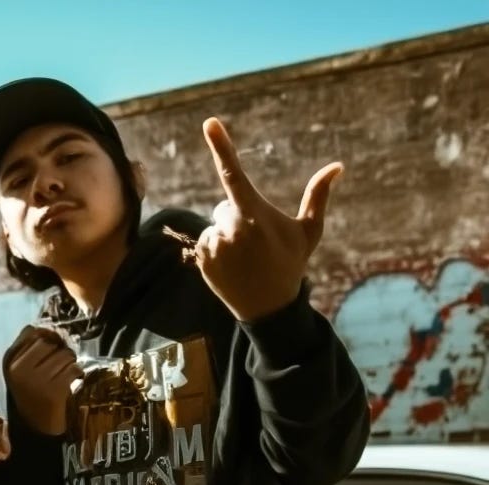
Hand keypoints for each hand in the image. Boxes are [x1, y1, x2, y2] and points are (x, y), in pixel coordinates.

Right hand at [5, 326, 82, 435]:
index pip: (31, 332)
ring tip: (66, 373)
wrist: (37, 428)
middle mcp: (19, 369)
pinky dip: (78, 372)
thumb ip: (30, 347)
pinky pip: (73, 368)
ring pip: (64, 354)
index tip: (53, 345)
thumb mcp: (22, 370)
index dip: (47, 334)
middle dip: (60, 349)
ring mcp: (36, 380)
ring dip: (70, 361)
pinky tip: (73, 380)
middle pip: (49, 341)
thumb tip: (50, 326)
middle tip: (61, 363)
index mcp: (9, 361)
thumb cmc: (32, 394)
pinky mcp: (54, 390)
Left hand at [194, 117, 341, 322]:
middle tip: (256, 243)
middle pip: (226, 205)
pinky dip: (215, 250)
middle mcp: (230, 227)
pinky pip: (205, 242)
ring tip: (244, 258)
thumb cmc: (291, 265)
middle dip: (238, 216)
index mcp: (254, 213)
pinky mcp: (201, 259)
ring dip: (226, 235)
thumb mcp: (309, 232)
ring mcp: (213, 244)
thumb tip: (337, 166)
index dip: (221, 146)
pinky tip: (231, 266)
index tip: (209, 122)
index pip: (233, 173)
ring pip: (215, 225)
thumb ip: (317, 196)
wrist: (268, 307)